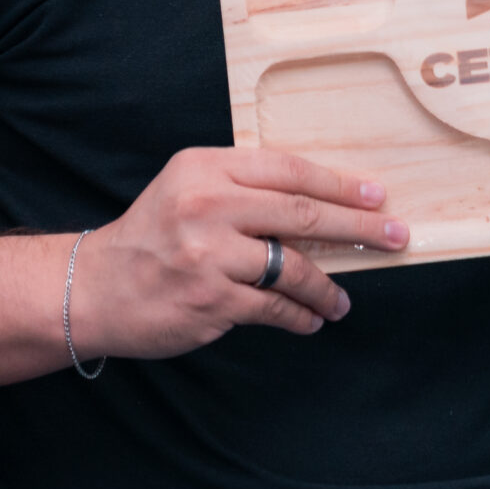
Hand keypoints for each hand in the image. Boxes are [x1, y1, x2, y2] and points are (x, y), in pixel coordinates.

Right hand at [69, 147, 404, 359]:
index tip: (374, 196)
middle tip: (394, 236)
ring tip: (342, 300)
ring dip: (327, 286)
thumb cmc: (152, 236)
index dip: (337, 183)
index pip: (287, 170)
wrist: (96, 288)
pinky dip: (299, 315)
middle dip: (357, 227)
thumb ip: (242, 188)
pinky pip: (274, 308)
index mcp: (205, 168)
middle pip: (302, 213)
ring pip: (293, 266)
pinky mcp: (212, 300)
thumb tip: (319, 204)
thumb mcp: (187, 189)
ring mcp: (210, 254)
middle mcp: (207, 205)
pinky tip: (311, 320)